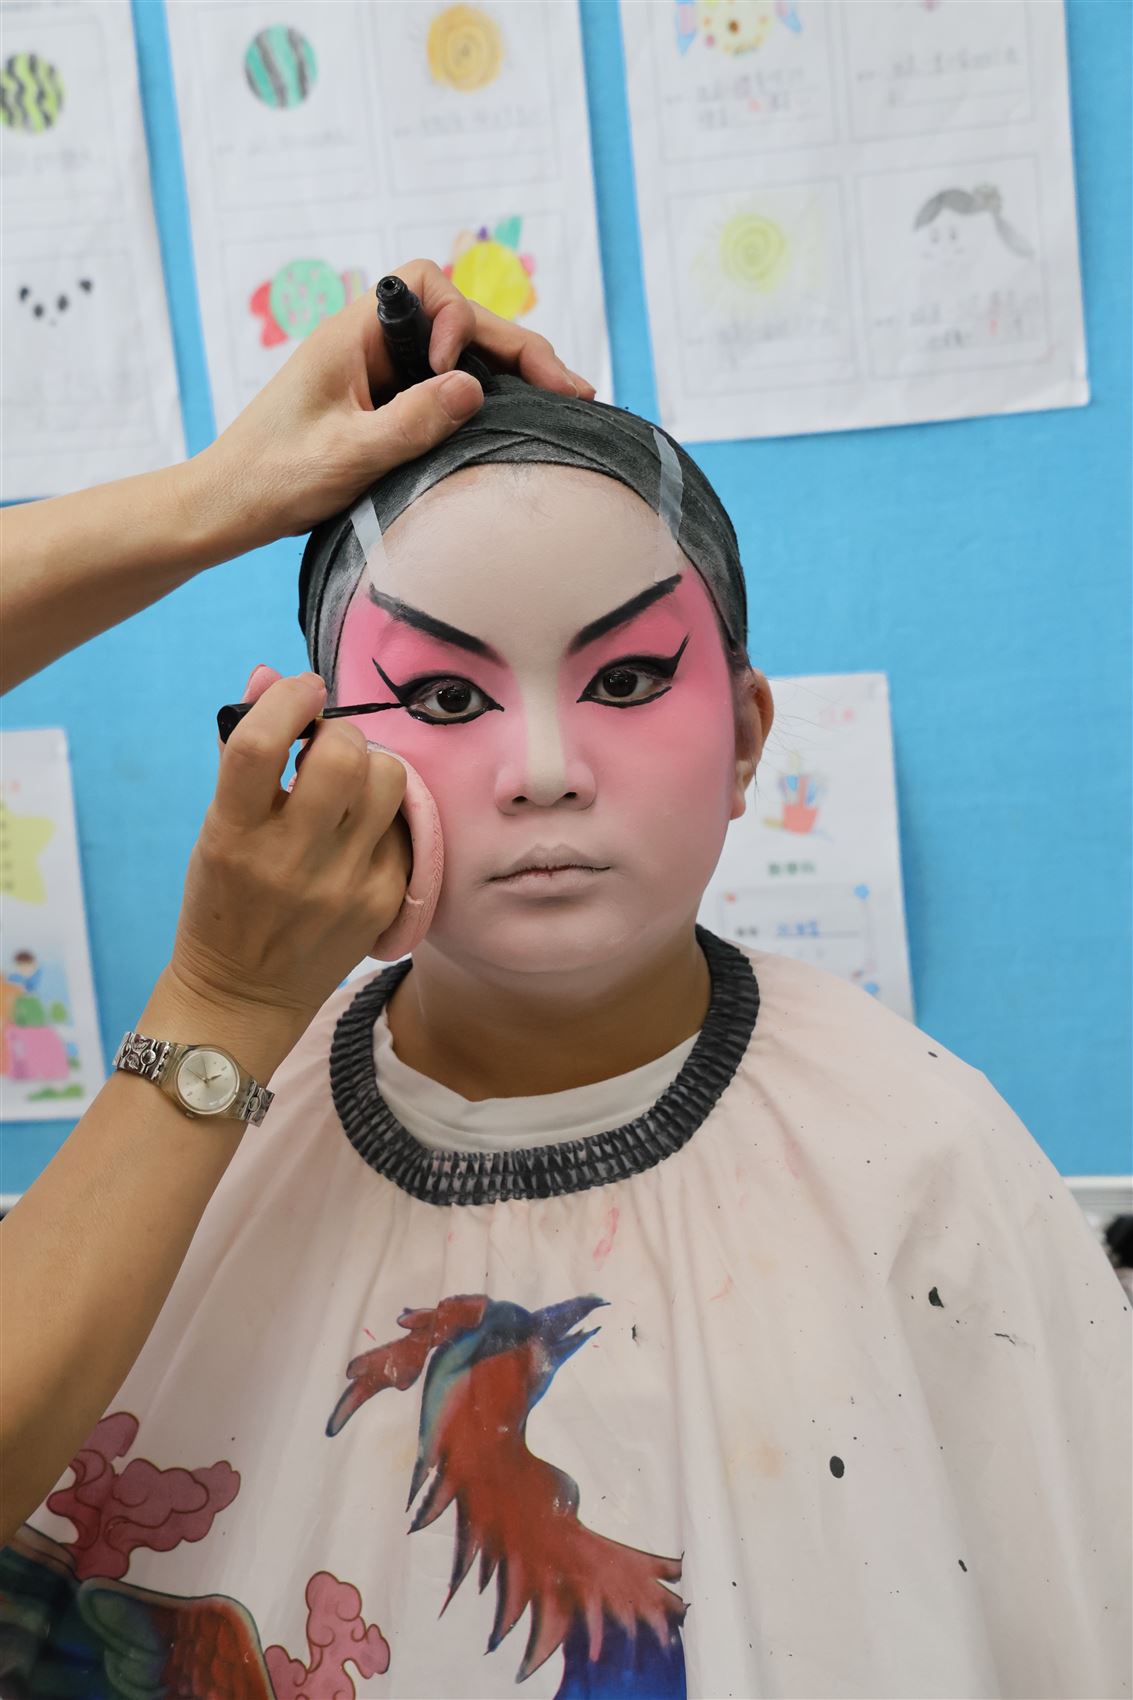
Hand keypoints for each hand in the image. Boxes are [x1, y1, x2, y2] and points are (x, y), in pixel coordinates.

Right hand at [162, 668, 409, 1063]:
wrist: (243, 995)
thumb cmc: (224, 899)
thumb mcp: (215, 828)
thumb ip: (242, 753)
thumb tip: (268, 675)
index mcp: (232, 834)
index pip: (259, 745)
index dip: (288, 699)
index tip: (302, 689)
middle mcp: (288, 860)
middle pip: (342, 755)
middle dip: (338, 732)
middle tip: (326, 746)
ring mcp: (342, 884)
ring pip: (388, 780)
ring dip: (371, 765)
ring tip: (349, 785)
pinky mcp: (383, 902)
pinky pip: (404, 826)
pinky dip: (384, 815)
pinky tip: (361, 831)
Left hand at [191, 257, 594, 550]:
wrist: (230, 506)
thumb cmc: (274, 477)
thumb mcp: (346, 455)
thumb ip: (409, 422)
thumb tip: (471, 388)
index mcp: (353, 332)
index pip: (427, 286)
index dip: (460, 320)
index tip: (458, 373)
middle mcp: (371, 341)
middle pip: (460, 320)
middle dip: (519, 348)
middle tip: (575, 390)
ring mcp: (380, 372)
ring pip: (460, 353)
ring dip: (511, 372)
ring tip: (566, 402)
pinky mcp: (385, 403)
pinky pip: (445, 385)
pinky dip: (487, 396)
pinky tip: (522, 420)